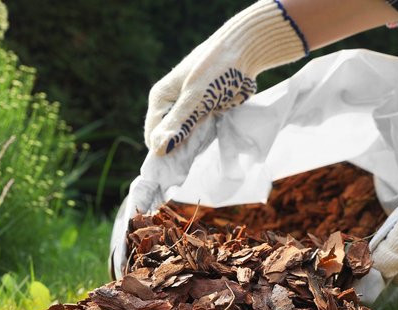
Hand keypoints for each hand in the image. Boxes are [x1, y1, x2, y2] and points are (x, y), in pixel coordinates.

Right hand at [144, 0, 306, 154]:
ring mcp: (189, 109)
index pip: (152, 135)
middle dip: (176, 151)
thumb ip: (178, 123)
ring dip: (191, 147)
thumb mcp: (196, 98)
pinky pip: (200, 133)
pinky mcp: (205, 111)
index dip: (161, 152)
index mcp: (160, 98)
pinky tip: (210, 147)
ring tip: (201, 156)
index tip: (175, 169)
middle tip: (191, 164)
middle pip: (167, 137)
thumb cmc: (216, 70)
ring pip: (184, 137)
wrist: (245, 51)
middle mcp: (171, 105)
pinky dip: (204, 141)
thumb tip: (158, 150)